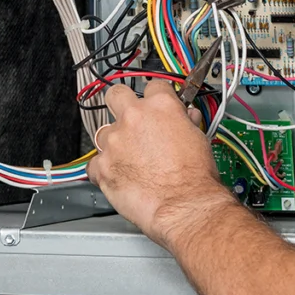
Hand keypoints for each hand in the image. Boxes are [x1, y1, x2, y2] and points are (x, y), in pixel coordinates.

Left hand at [87, 81, 236, 248]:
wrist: (186, 207)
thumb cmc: (196, 179)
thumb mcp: (200, 140)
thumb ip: (186, 123)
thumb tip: (186, 118)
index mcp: (160, 106)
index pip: (153, 86)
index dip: (155, 99)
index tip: (156, 109)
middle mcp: (134, 118)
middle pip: (116, 96)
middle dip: (122, 105)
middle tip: (131, 122)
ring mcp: (115, 142)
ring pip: (103, 133)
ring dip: (114, 144)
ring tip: (130, 161)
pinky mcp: (103, 167)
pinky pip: (94, 164)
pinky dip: (103, 170)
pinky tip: (118, 177)